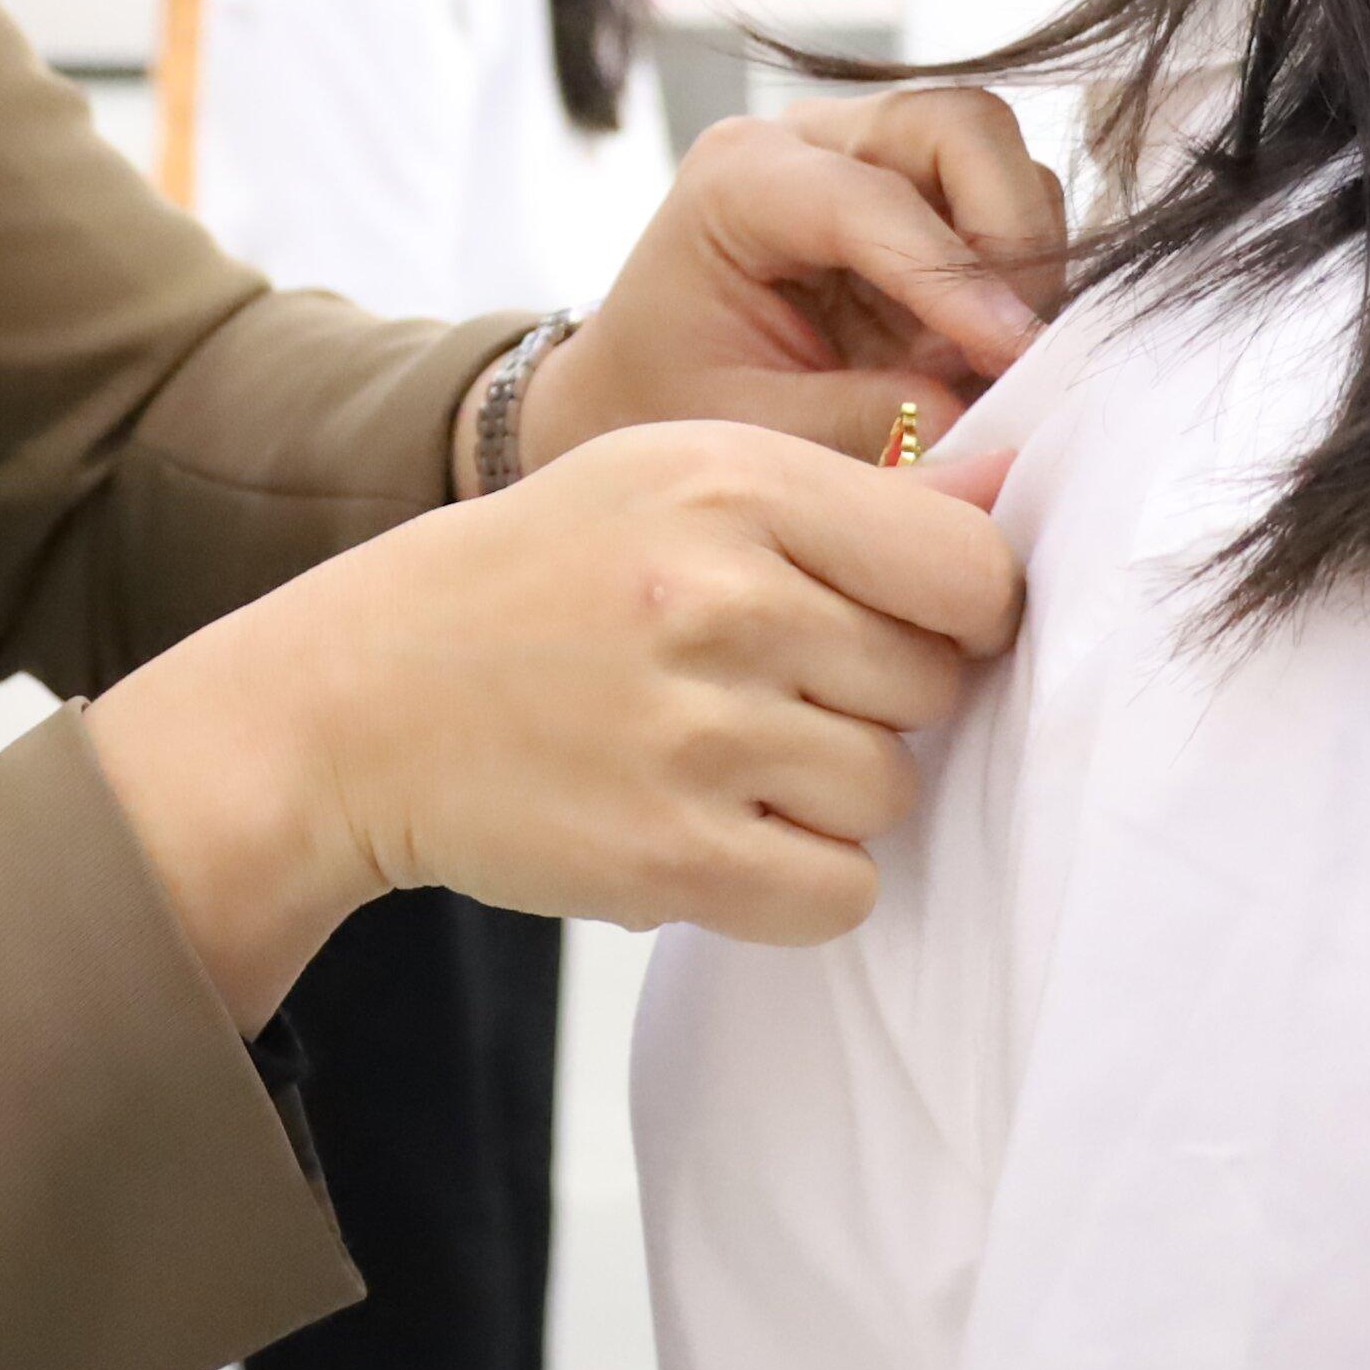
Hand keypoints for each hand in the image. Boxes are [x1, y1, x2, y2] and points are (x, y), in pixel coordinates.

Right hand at [86, 421, 1025, 1020]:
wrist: (356, 703)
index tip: (902, 625)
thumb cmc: (536, 582)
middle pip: (933, 685)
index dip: (958, 609)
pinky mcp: (672, 855)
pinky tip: (715, 831)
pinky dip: (796, 880)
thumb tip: (1014, 486)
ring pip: (888, 791)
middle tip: (762, 692)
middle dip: (872, 701)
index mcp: (734, 484)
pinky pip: (839, 890)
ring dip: (829, 793)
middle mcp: (721, 598)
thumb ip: (840, 493)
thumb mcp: (668, 479)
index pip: (967, 566)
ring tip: (717, 756)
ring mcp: (696, 732)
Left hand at [522, 91, 1072, 472]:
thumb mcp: (746, 431)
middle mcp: (809, 140)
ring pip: (998, 160)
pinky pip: (1002, 204)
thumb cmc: (669, 402)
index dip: (955, 278)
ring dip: (1019, 259)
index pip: (874, 202)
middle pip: (961, 129)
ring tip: (987, 361)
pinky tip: (982, 348)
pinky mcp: (914, 191)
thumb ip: (854, 422)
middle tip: (1016, 348)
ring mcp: (869, 153)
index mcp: (739, 180)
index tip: (1014, 354)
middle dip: (1009, 234)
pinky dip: (1014, 274)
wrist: (638, 386)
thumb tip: (969, 415)